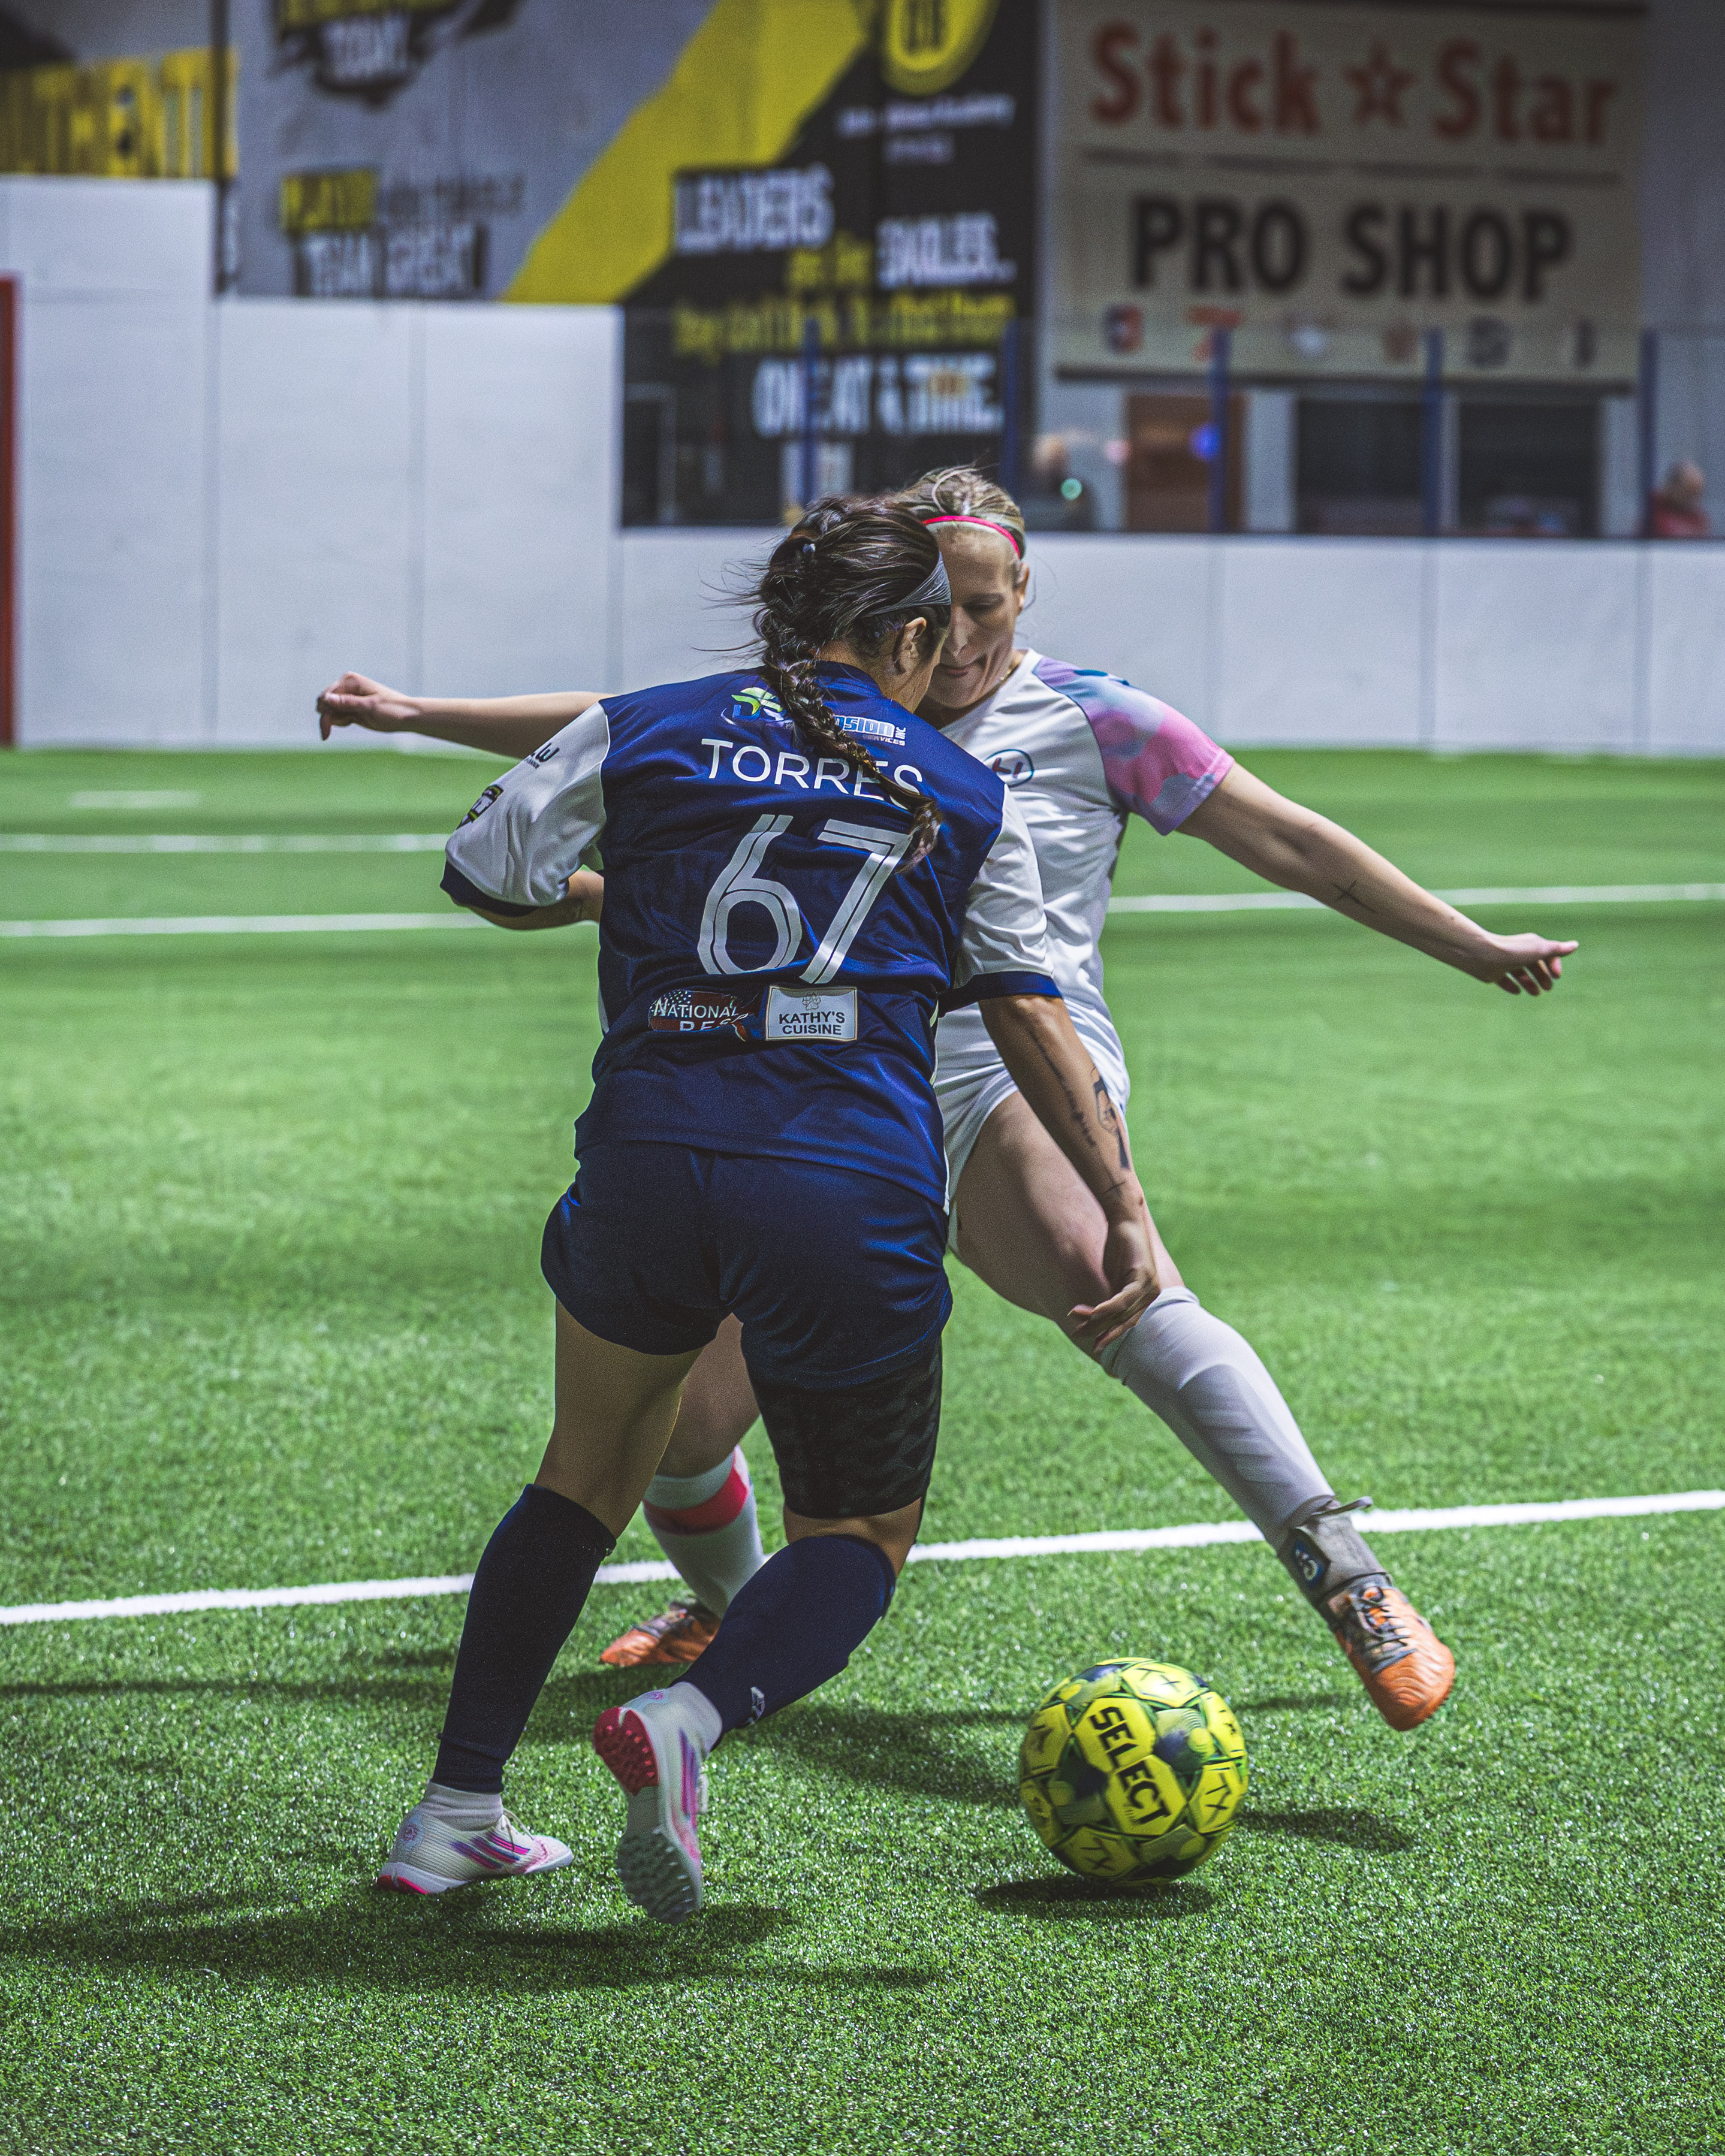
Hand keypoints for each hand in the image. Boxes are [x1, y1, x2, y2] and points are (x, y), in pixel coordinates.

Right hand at [316, 672, 421, 739]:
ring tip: (352, 722)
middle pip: (325, 703)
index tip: (325, 731)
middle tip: (326, 735)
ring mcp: (349, 698)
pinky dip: (341, 722)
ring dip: (334, 721)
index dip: (324, 713)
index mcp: (350, 681)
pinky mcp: (352, 708)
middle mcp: (347, 687)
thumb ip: (348, 703)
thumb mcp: (369, 707)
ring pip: (330, 711)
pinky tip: (352, 722)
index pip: (326, 696)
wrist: (408, 716)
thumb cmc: (392, 710)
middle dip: (326, 718)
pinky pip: (338, 716)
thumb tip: (327, 698)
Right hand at [1068, 1207, 1160, 1352]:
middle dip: (1102, 1332)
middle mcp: (1152, 1294)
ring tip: (1078, 1325)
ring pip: (1122, 1313)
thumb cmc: (1118, 1247)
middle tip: (1080, 1338)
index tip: (1094, 1343)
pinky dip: (1106, 1308)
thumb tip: (1096, 1317)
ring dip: (1098, 1320)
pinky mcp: (1143, 1277)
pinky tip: (1093, 1314)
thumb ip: (1111, 1296)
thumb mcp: (1113, 1277)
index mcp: (1146, 1297)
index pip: (1127, 1322)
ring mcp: (1150, 1287)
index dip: (1110, 1334)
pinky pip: (1123, 1299)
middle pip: (1124, 1321)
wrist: (1125, 1221)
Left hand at [1459, 931, 1577, 995]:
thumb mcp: (1539, 950)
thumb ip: (1556, 950)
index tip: (1556, 976)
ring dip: (1529, 983)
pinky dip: (1511, 985)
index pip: (1547, 954)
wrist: (1482, 955)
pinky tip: (1517, 992)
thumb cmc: (1513, 952)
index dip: (1553, 965)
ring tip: (1535, 994)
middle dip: (1542, 976)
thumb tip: (1575, 945)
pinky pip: (1504, 980)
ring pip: (1520, 973)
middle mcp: (1518, 952)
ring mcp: (1505, 962)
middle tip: (1548, 988)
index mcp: (1530, 945)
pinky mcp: (1493, 972)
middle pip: (1534, 965)